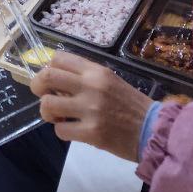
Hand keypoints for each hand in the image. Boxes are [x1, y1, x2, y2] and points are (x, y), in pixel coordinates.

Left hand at [30, 51, 152, 161]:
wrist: (155, 130)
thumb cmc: (131, 105)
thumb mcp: (110, 81)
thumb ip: (85, 78)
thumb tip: (56, 81)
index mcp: (96, 71)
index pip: (58, 58)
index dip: (48, 68)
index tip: (51, 80)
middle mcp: (91, 86)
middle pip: (47, 77)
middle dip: (37, 87)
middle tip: (43, 96)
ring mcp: (90, 109)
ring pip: (48, 104)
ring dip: (48, 112)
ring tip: (58, 117)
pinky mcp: (92, 133)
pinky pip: (60, 130)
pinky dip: (62, 132)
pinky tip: (73, 131)